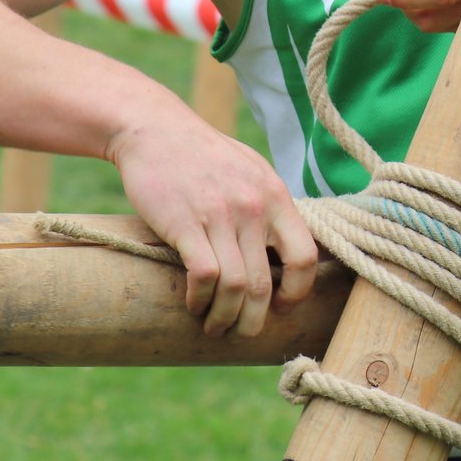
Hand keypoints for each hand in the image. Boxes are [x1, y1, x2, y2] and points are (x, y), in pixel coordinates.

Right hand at [109, 110, 319, 338]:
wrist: (155, 129)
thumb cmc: (202, 154)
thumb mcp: (250, 170)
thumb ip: (269, 205)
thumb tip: (284, 248)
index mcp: (276, 195)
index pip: (306, 257)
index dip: (297, 292)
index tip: (279, 306)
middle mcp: (254, 207)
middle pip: (266, 283)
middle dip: (254, 320)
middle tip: (241, 331)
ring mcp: (220, 214)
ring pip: (237, 287)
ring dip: (225, 318)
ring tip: (214, 326)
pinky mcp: (185, 222)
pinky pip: (204, 276)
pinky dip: (201, 299)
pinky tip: (193, 304)